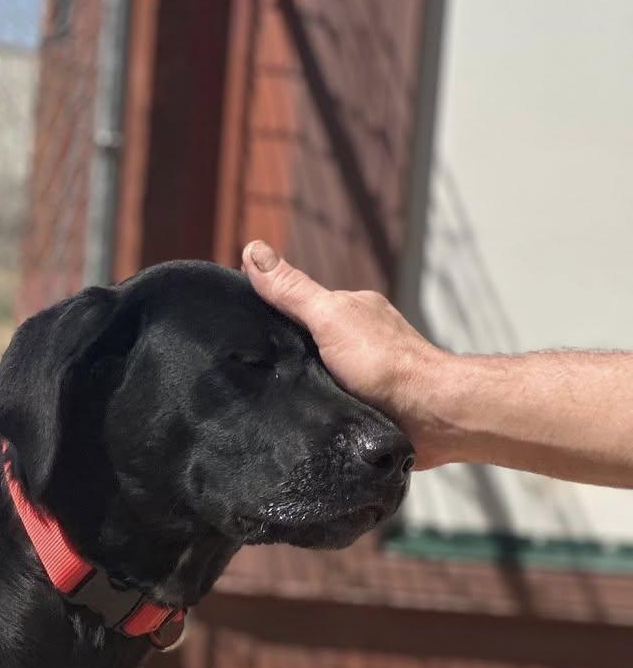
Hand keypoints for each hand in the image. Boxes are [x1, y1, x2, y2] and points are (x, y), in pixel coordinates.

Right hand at [241, 240, 454, 466]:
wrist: (429, 413)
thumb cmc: (383, 362)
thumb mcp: (328, 318)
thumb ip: (292, 291)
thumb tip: (252, 249)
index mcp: (347, 310)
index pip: (295, 306)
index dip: (266, 316)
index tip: (237, 333)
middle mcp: (355, 338)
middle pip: (303, 343)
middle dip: (280, 357)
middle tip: (250, 373)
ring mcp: (361, 373)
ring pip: (316, 376)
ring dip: (298, 388)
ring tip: (270, 400)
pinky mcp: (365, 407)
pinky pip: (329, 404)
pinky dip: (315, 409)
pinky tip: (301, 418)